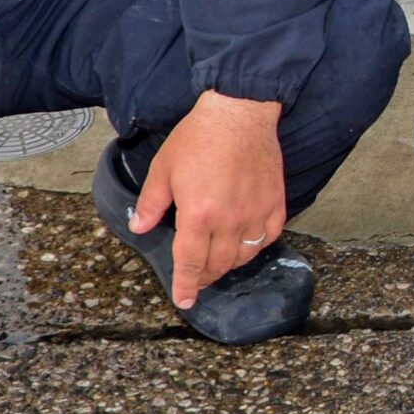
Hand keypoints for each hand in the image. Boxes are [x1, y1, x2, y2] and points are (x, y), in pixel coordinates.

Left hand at [130, 88, 288, 309]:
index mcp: (197, 215)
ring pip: (243, 256)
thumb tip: (138, 227)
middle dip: (205, 276)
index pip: (190, 263)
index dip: (186, 286)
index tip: (185, 301)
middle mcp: (228, 220)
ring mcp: (254, 213)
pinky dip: (256, 246)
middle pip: (217, 265)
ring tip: (219, 261)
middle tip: (198, 277)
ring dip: (229, 264)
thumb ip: (150, 203)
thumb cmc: (200, 137)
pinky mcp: (274, 203)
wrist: (239, 113)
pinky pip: (267, 237)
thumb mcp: (163, 168)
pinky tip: (246, 242)